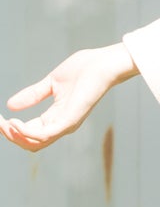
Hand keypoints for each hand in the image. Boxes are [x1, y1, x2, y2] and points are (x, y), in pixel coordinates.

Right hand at [1, 43, 137, 151]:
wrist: (103, 63)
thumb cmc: (83, 70)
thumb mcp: (50, 83)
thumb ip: (32, 94)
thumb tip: (10, 105)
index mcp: (56, 117)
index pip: (30, 133)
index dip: (10, 128)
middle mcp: (61, 125)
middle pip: (30, 143)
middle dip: (9, 135)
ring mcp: (66, 124)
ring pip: (35, 143)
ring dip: (15, 135)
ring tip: (4, 123)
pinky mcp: (70, 120)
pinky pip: (45, 135)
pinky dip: (27, 132)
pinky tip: (15, 123)